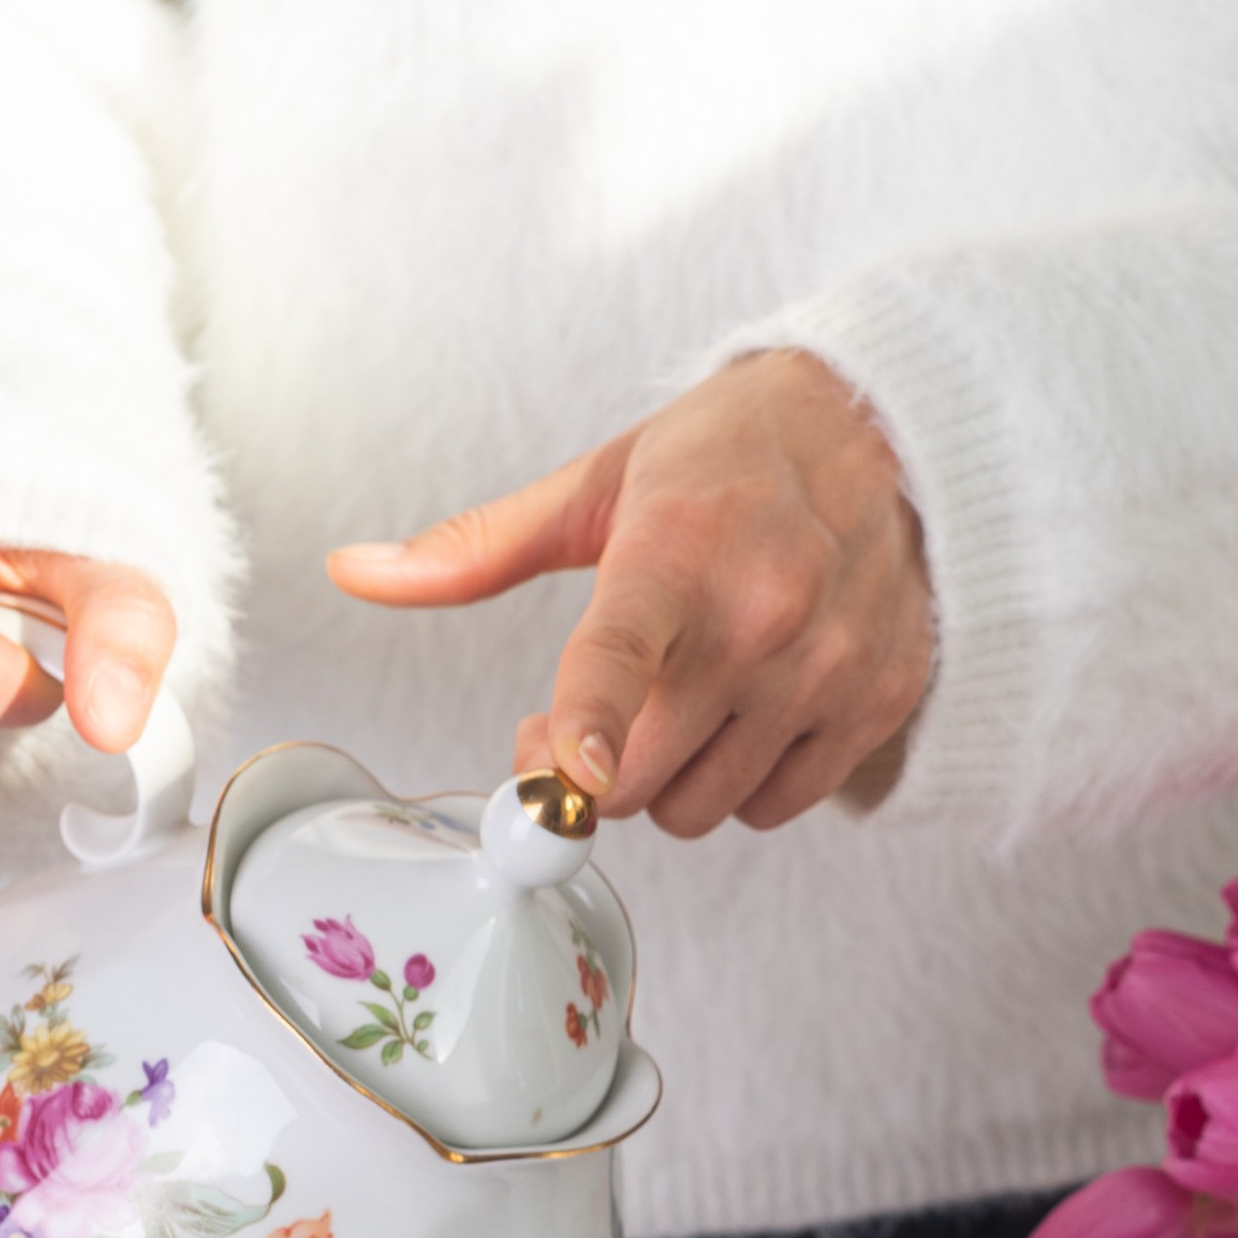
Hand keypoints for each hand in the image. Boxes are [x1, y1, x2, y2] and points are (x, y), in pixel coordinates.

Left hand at [328, 350, 932, 836]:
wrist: (885, 428)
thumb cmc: (728, 456)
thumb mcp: (597, 483)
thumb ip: (476, 550)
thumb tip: (352, 570)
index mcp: (675, 550)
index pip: (622, 651)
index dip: (591, 723)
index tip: (570, 774)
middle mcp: (760, 616)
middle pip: (637, 779)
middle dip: (596, 770)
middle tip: (589, 722)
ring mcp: (826, 668)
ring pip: (704, 809)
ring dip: (671, 782)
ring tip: (679, 708)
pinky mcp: (877, 703)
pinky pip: (779, 807)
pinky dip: (747, 784)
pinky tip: (745, 718)